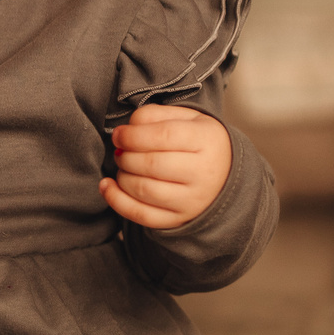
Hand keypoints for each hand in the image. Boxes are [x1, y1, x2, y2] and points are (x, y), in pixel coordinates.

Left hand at [102, 103, 230, 230]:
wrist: (225, 174)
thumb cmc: (199, 142)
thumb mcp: (186, 118)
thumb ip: (154, 115)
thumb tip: (125, 131)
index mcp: (206, 141)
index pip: (164, 136)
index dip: (133, 135)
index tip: (119, 134)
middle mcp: (203, 173)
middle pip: (151, 164)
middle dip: (126, 156)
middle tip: (120, 150)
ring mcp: (192, 200)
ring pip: (144, 190)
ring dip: (122, 176)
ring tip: (123, 165)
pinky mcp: (179, 219)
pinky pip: (142, 215)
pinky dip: (117, 201)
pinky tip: (107, 186)